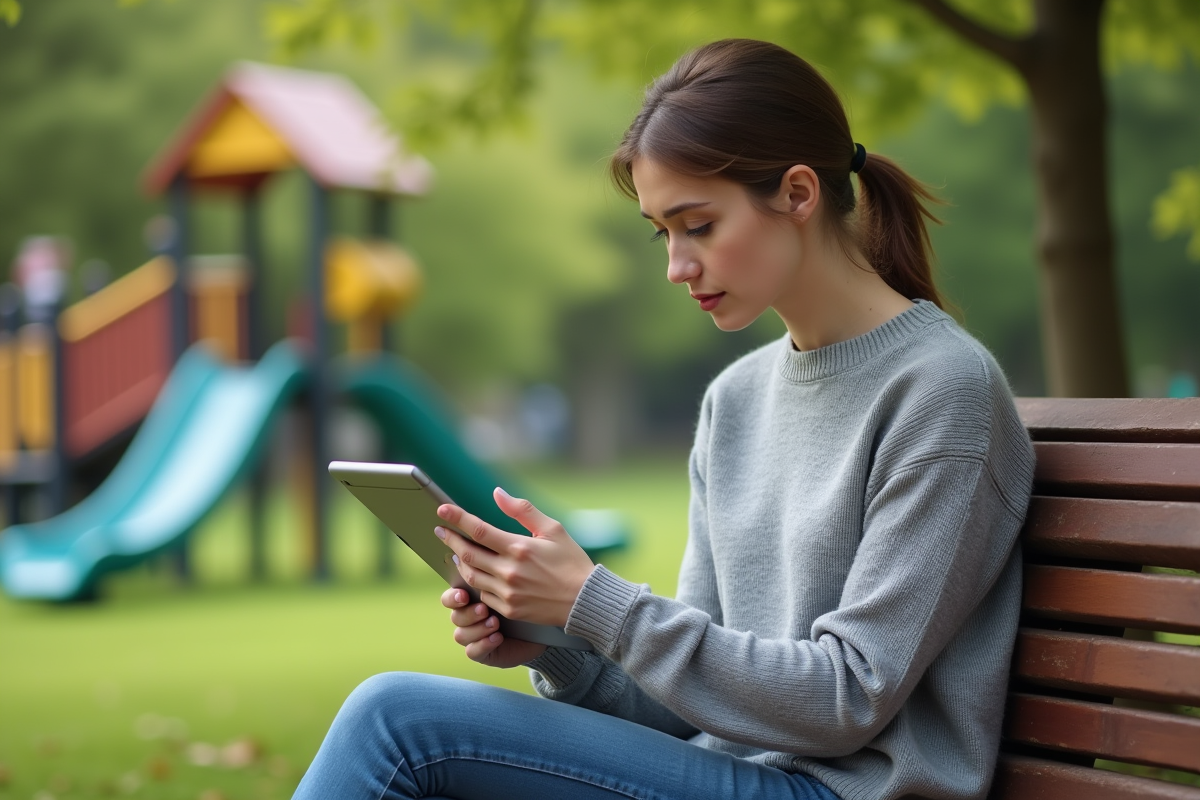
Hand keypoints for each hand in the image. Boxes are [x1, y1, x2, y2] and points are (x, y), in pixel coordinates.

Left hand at [436, 487, 595, 627]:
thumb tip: (497, 493)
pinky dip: (475, 582)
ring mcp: (507, 593)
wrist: (585, 601)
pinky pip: (483, 594)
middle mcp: (509, 571)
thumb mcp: (553, 529)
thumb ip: (522, 510)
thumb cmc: (571, 561)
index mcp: (519, 548)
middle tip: (440, 530)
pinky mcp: (509, 609)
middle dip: (450, 539)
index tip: (442, 509)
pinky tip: (475, 573)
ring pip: (471, 576)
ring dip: (459, 562)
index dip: (457, 518)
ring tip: (454, 551)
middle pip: (467, 554)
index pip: (479, 530)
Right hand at [440, 587, 545, 667]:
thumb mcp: (510, 589)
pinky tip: (497, 638)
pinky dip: (483, 644)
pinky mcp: (481, 652)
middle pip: (455, 616)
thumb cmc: (522, 603)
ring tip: (495, 623)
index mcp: (469, 600)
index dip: (453, 598)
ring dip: (477, 629)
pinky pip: (473, 651)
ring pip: (460, 635)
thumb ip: (494, 579)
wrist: (538, 630)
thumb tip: (486, 564)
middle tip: (484, 609)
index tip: (464, 595)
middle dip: (468, 613)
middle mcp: (467, 618)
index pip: (450, 598)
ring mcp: (472, 637)